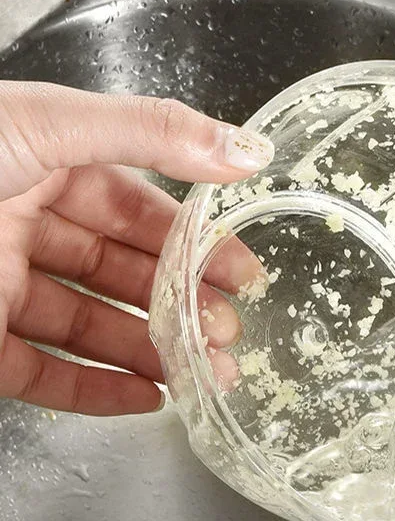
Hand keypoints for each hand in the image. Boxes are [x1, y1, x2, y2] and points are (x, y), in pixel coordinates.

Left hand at [0, 81, 272, 415]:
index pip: (138, 202)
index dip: (194, 236)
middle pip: (119, 267)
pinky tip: (145, 398)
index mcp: (46, 157)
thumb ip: (154, 133)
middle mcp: (24, 219)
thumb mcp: (55, 121)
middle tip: (229, 333)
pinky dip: (94, 389)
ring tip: (205, 375)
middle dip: (179, 301)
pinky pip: (42, 372)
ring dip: (150, 351)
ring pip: (89, 324)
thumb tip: (244, 147)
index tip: (241, 267)